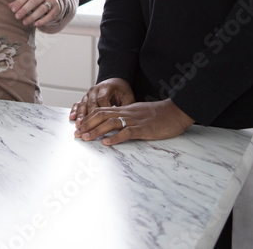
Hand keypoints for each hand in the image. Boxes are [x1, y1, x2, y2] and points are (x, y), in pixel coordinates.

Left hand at [9, 0, 57, 26]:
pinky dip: (43, 21)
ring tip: (24, 22)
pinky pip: (50, 15)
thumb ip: (19, 1)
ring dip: (32, 16)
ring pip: (42, 8)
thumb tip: (9, 6)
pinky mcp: (57, 8)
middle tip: (17, 17)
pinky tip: (36, 25)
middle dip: (25, 9)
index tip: (13, 10)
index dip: (19, 2)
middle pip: (34, 1)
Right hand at [69, 77, 135, 121]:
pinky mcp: (85, 97)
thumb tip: (125, 120)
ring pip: (83, 104)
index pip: (102, 99)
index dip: (102, 110)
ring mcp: (89, 93)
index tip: (103, 121)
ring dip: (80, 115)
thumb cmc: (122, 91)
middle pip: (90, 103)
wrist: (115, 82)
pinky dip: (75, 110)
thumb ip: (126, 107)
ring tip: (78, 125)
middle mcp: (96, 90)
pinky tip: (72, 117)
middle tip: (86, 127)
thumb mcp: (128, 97)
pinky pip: (78, 103)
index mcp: (107, 88)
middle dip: (88, 117)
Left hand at [74, 98, 194, 145]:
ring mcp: (135, 121)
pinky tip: (106, 143)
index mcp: (125, 109)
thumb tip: (115, 124)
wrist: (176, 111)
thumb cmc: (159, 114)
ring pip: (111, 123)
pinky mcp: (144, 129)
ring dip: (96, 131)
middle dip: (87, 125)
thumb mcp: (139, 113)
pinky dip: (115, 138)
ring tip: (85, 138)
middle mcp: (127, 113)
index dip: (88, 118)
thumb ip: (127, 117)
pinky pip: (127, 133)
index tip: (79, 127)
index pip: (102, 111)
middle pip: (102, 115)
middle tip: (76, 134)